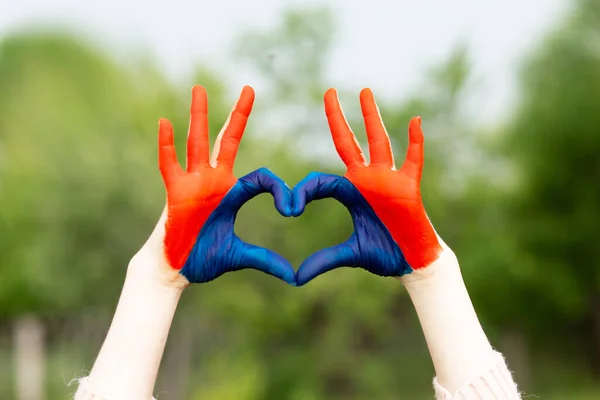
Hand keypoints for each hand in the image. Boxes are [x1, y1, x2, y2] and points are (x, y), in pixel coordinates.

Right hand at [157, 85, 294, 285]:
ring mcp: (193, 184)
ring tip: (200, 89)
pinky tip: (166, 121)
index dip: (278, 189)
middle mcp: (214, 181)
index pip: (261, 177)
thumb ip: (265, 260)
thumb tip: (293, 276)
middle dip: (239, 115)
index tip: (291, 208)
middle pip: (229, 140)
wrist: (175, 270)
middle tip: (249, 88)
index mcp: (232, 192)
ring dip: (199, 116)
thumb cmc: (204, 258)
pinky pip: (169, 165)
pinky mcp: (175, 193)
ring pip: (198, 143)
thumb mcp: (240, 256)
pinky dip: (167, 145)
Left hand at [292, 88, 442, 284]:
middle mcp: (367, 179)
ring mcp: (389, 180)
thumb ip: (323, 260)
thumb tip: (295, 277)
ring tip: (363, 91)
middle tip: (328, 91)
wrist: (411, 262)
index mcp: (350, 191)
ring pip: (379, 142)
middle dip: (338, 118)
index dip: (305, 192)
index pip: (322, 179)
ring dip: (372, 117)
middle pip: (350, 142)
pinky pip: (413, 160)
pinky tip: (414, 120)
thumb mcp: (349, 254)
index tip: (289, 208)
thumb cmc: (383, 254)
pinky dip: (415, 142)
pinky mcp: (409, 187)